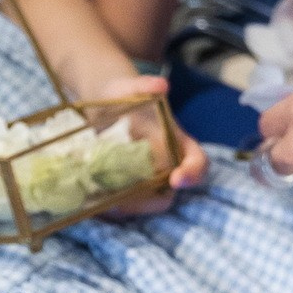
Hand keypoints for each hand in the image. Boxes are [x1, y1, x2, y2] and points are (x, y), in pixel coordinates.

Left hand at [88, 73, 208, 218]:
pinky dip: (114, 207)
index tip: (177, 178)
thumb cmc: (123, 94)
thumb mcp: (130, 87)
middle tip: (124, 202)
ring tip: (105, 205)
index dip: (193, 172)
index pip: (198, 162)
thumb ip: (145, 85)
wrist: (103, 104)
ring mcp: (149, 178)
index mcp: (178, 143)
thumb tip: (161, 84)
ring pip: (148, 202)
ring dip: (129, 208)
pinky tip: (95, 203)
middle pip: (171, 192)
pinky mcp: (129, 185)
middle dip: (150, 201)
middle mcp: (168, 165)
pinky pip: (128, 203)